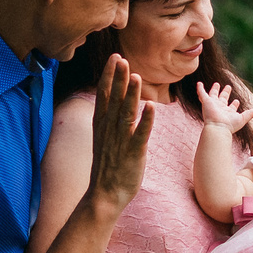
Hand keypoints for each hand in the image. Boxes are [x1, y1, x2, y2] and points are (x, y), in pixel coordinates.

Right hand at [87, 54, 153, 211]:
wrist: (104, 195)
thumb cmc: (107, 166)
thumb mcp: (104, 138)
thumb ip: (110, 119)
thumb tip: (115, 102)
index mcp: (102, 124)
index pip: (105, 94)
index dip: (110, 75)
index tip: (115, 57)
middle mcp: (109, 130)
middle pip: (114, 99)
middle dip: (118, 78)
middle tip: (121, 58)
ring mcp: (120, 141)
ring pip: (126, 113)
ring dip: (132, 94)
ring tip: (136, 76)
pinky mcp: (133, 153)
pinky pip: (140, 134)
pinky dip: (146, 120)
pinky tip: (151, 106)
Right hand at [196, 80, 247, 130]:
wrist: (218, 127)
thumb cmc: (230, 125)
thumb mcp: (243, 118)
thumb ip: (250, 114)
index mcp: (228, 112)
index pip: (232, 107)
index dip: (234, 104)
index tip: (237, 101)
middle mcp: (220, 108)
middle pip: (223, 99)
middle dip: (225, 93)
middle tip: (228, 87)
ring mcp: (212, 105)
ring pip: (213, 95)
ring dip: (214, 90)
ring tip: (216, 84)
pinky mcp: (206, 102)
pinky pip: (201, 94)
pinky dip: (200, 89)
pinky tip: (199, 83)